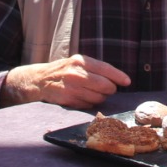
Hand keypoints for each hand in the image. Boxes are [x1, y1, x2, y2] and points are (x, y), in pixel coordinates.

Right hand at [2, 55, 130, 108]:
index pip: (106, 69)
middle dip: (109, 89)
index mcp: (81, 61)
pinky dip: (88, 103)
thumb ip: (95, 69)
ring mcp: (72, 87)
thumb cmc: (63, 71)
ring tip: (90, 93)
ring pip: (98, 98)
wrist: (39, 80)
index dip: (119, 76)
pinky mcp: (67, 99)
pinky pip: (87, 105)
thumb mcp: (77, 63)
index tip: (127, 82)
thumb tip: (117, 80)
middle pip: (106, 86)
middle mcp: (77, 73)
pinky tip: (81, 98)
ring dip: (99, 98)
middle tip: (106, 89)